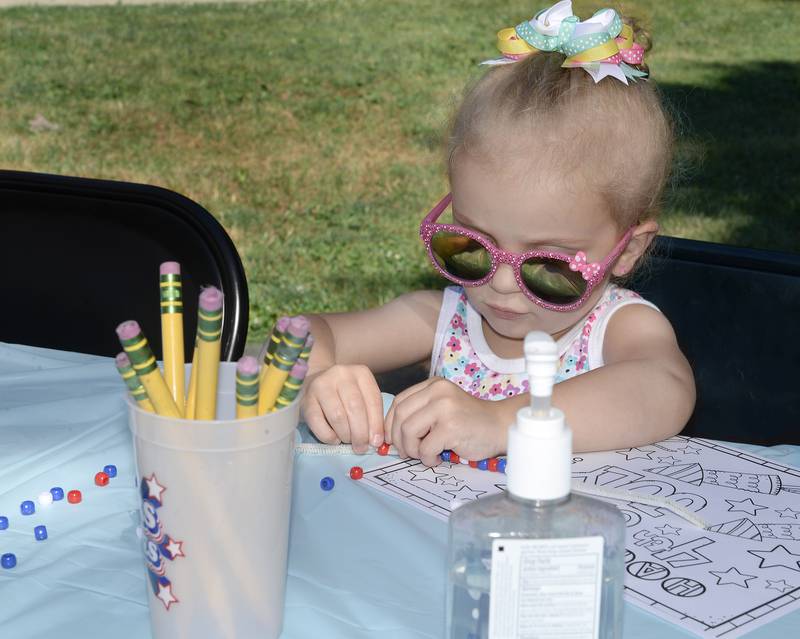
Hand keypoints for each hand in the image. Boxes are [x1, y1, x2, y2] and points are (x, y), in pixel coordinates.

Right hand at [300, 364, 384, 452]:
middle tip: (361, 447)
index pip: (373, 400)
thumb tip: (376, 440)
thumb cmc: (344, 394)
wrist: (314, 382)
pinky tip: (334, 439)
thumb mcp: (362, 395)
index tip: (376, 442)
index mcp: (360, 373)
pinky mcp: (306, 399)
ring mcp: (321, 385)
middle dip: (360, 433)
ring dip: (345, 434)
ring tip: (348, 441)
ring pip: (338, 416)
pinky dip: (328, 436)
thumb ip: (371, 414)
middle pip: (355, 408)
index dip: (376, 424)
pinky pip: (318, 422)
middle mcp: (341, 374)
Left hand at [384, 377, 506, 466]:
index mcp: (433, 385)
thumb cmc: (469, 422)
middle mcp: (438, 392)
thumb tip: (389, 435)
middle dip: (398, 439)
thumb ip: (420, 413)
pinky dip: (427, 458)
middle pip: (400, 416)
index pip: (399, 402)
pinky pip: (425, 448)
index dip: (390, 424)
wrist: (500, 427)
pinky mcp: (451, 427)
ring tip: (424, 455)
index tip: (392, 440)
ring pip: (409, 431)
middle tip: (407, 453)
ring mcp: (445, 408)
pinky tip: (438, 458)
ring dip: (412, 450)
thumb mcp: (442, 407)